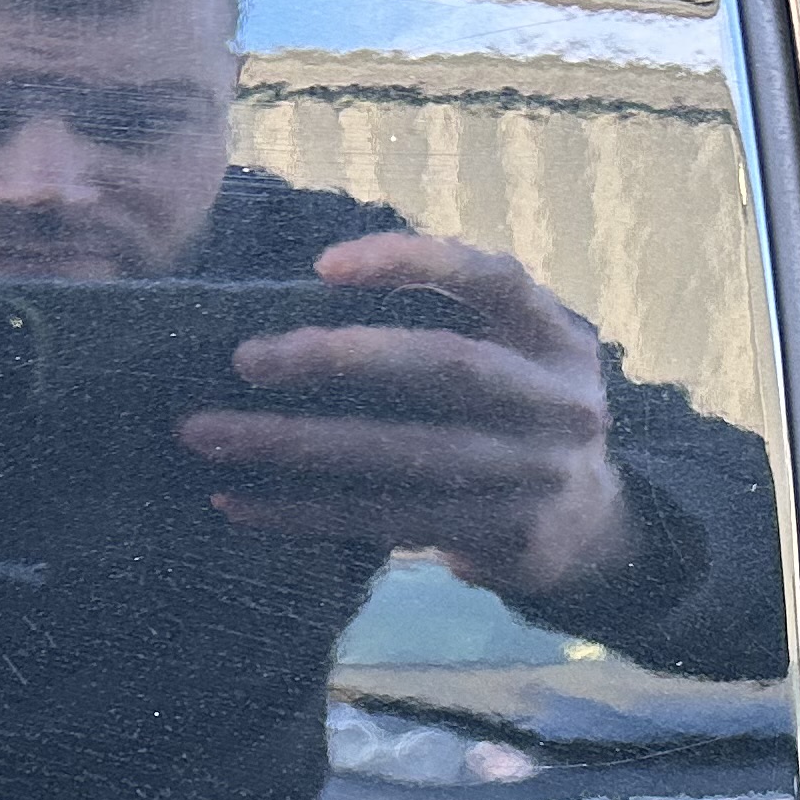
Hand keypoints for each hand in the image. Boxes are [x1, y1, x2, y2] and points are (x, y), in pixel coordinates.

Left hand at [179, 231, 640, 602]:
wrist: (592, 530)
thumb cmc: (516, 418)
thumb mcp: (516, 356)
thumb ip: (447, 323)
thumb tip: (297, 304)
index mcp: (557, 337)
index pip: (490, 278)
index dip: (414, 262)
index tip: (323, 267)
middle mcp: (558, 403)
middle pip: (446, 369)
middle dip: (339, 360)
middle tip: (245, 359)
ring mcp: (535, 476)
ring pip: (402, 456)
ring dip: (296, 446)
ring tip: (208, 434)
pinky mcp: (502, 538)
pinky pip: (386, 522)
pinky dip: (305, 513)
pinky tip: (238, 502)